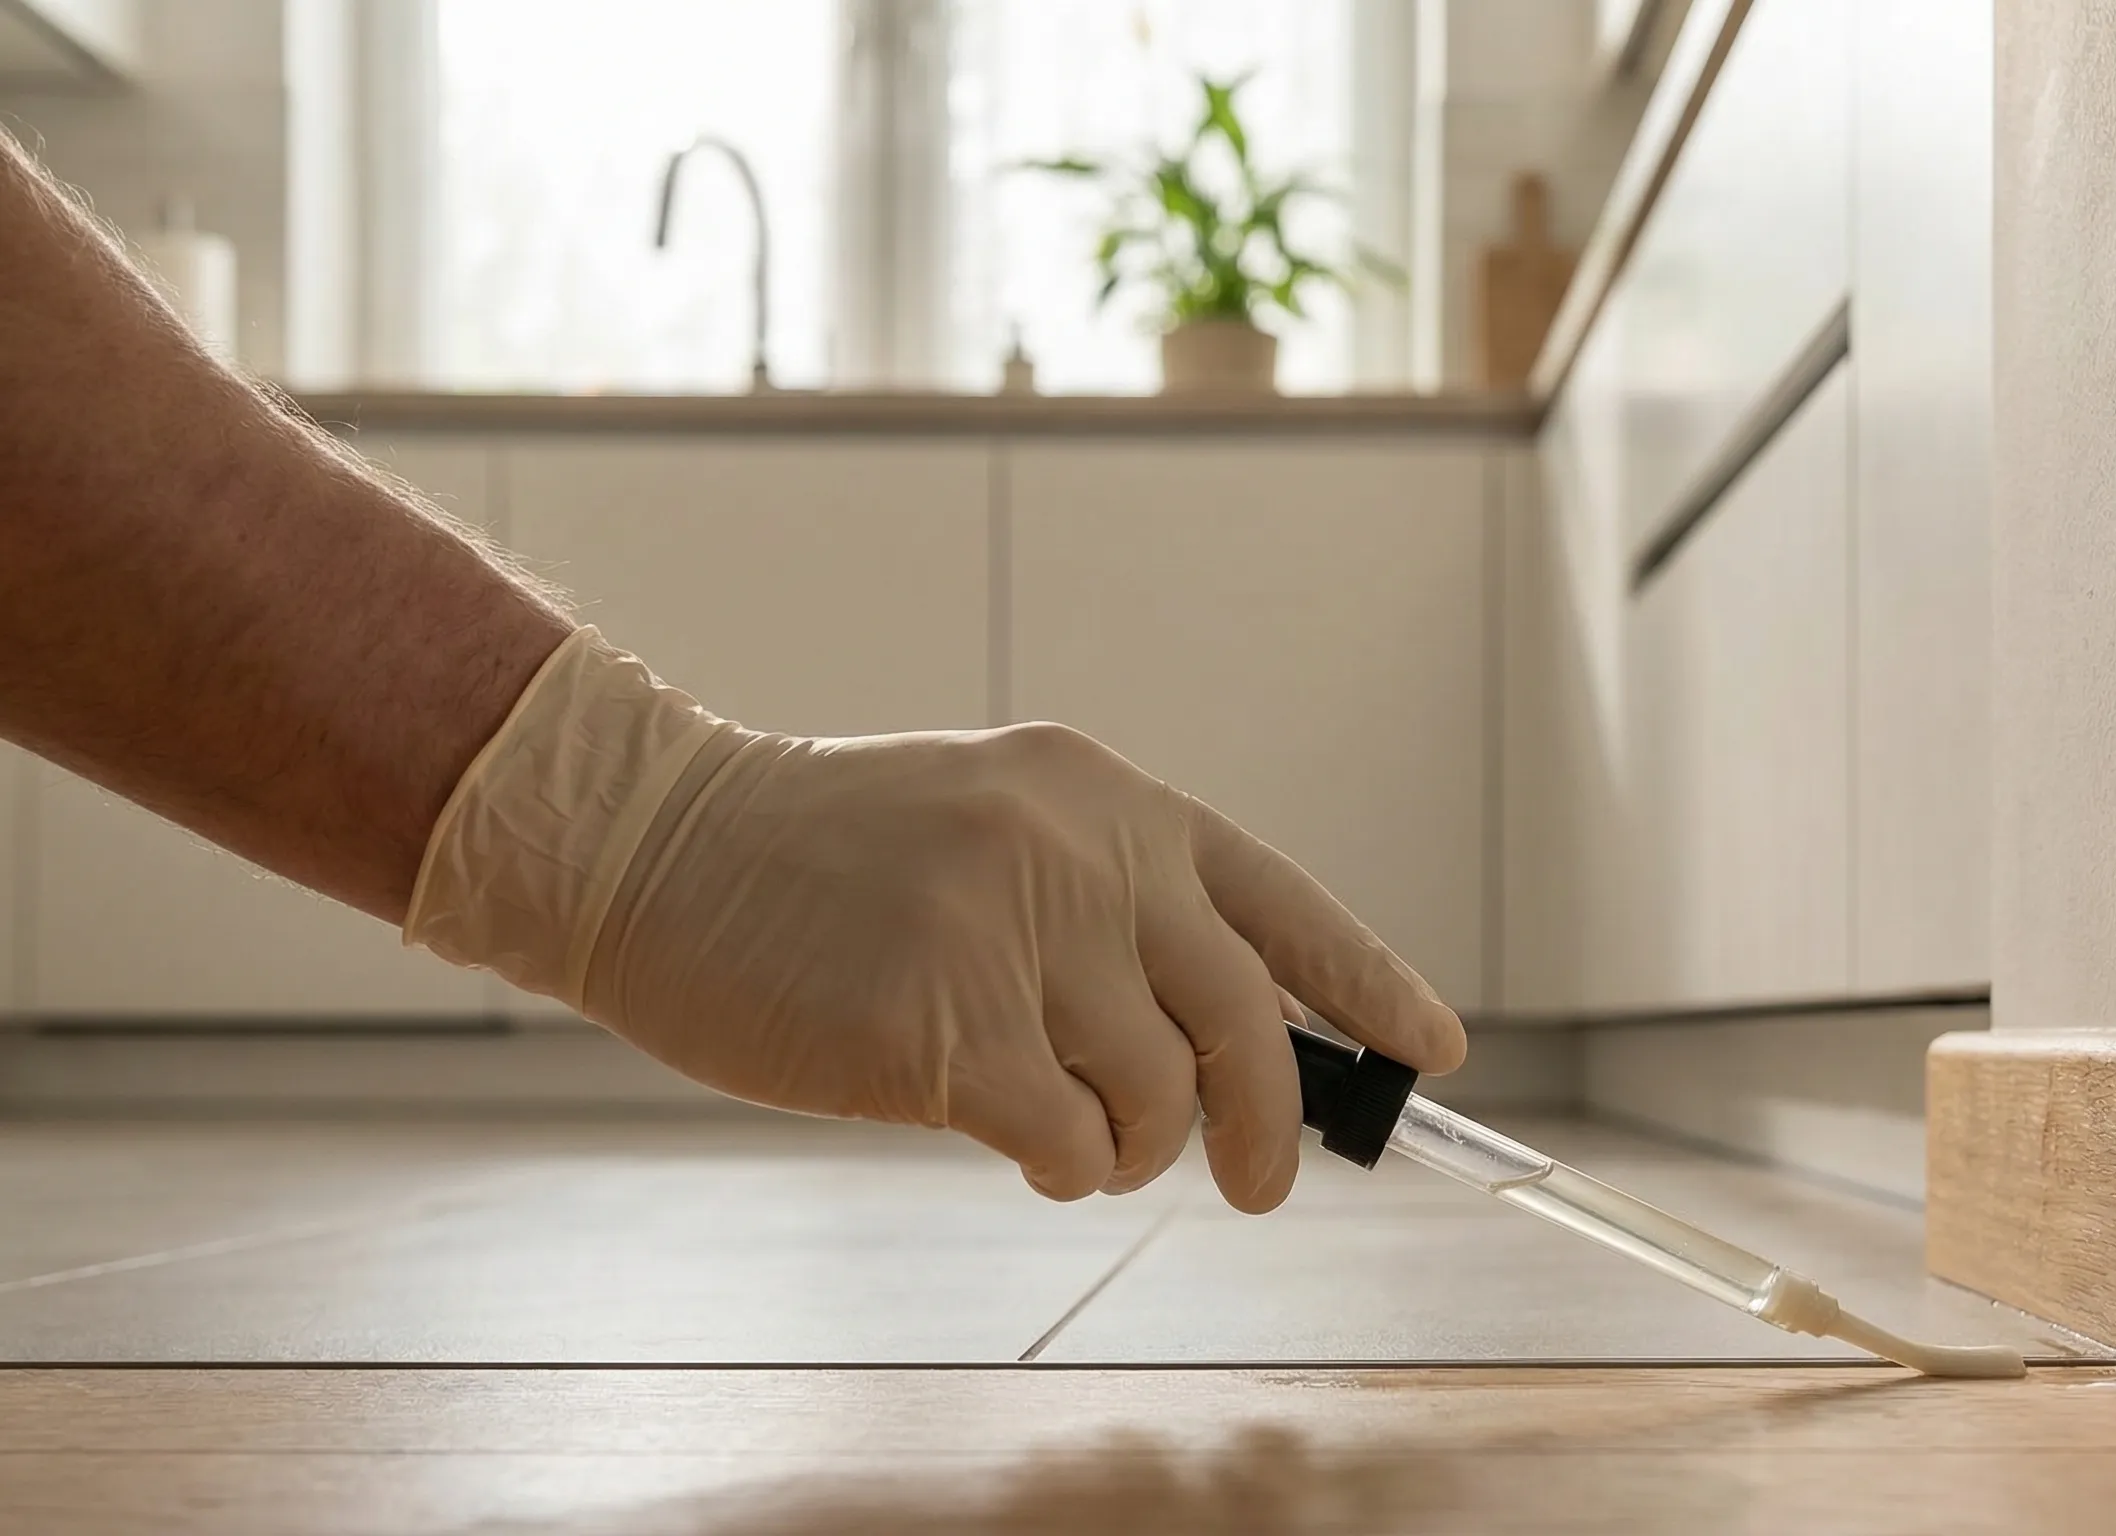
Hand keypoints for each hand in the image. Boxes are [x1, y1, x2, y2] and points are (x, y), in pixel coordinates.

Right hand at [404, 629, 1465, 1211]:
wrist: (658, 846)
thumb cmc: (826, 863)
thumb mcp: (996, 832)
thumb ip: (1110, 919)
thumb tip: (1226, 1064)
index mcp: (1109, 800)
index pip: (1281, 904)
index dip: (1371, 986)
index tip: (1434, 1051)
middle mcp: (1082, 853)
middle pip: (1245, 1021)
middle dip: (1270, 1125)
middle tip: (1256, 1186)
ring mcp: (1015, 933)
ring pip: (1156, 1097)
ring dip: (1128, 1146)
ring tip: (1064, 1135)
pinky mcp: (946, 1024)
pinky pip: (1069, 1139)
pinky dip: (1062, 1163)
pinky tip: (1015, 1142)